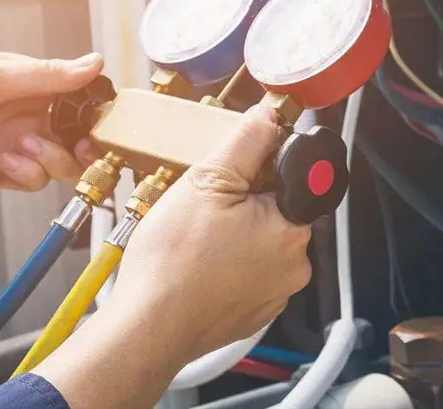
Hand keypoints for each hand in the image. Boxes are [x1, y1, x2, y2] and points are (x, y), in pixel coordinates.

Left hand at [0, 47, 103, 189]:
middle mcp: (27, 113)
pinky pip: (31, 181)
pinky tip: (6, 161)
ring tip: (25, 147)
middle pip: (76, 136)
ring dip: (52, 159)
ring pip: (59, 161)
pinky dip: (27, 175)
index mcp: (32, 84)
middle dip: (84, 145)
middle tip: (82, 147)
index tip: (104, 124)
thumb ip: (46, 75)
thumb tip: (93, 62)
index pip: (79, 99)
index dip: (96, 113)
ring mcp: (14, 143)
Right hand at [35, 105, 311, 408]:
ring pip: (262, 240)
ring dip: (237, 230)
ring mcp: (276, 293)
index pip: (296, 178)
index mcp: (292, 229)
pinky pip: (250, 271)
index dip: (263, 167)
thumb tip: (271, 115)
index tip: (236, 173)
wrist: (146, 327)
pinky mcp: (255, 311)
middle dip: (246, 198)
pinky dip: (230, 261)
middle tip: (207, 205)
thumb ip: (247, 141)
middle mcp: (295, 265)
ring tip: (197, 235)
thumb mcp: (207, 181)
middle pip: (278, 208)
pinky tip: (199, 260)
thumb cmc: (172, 262)